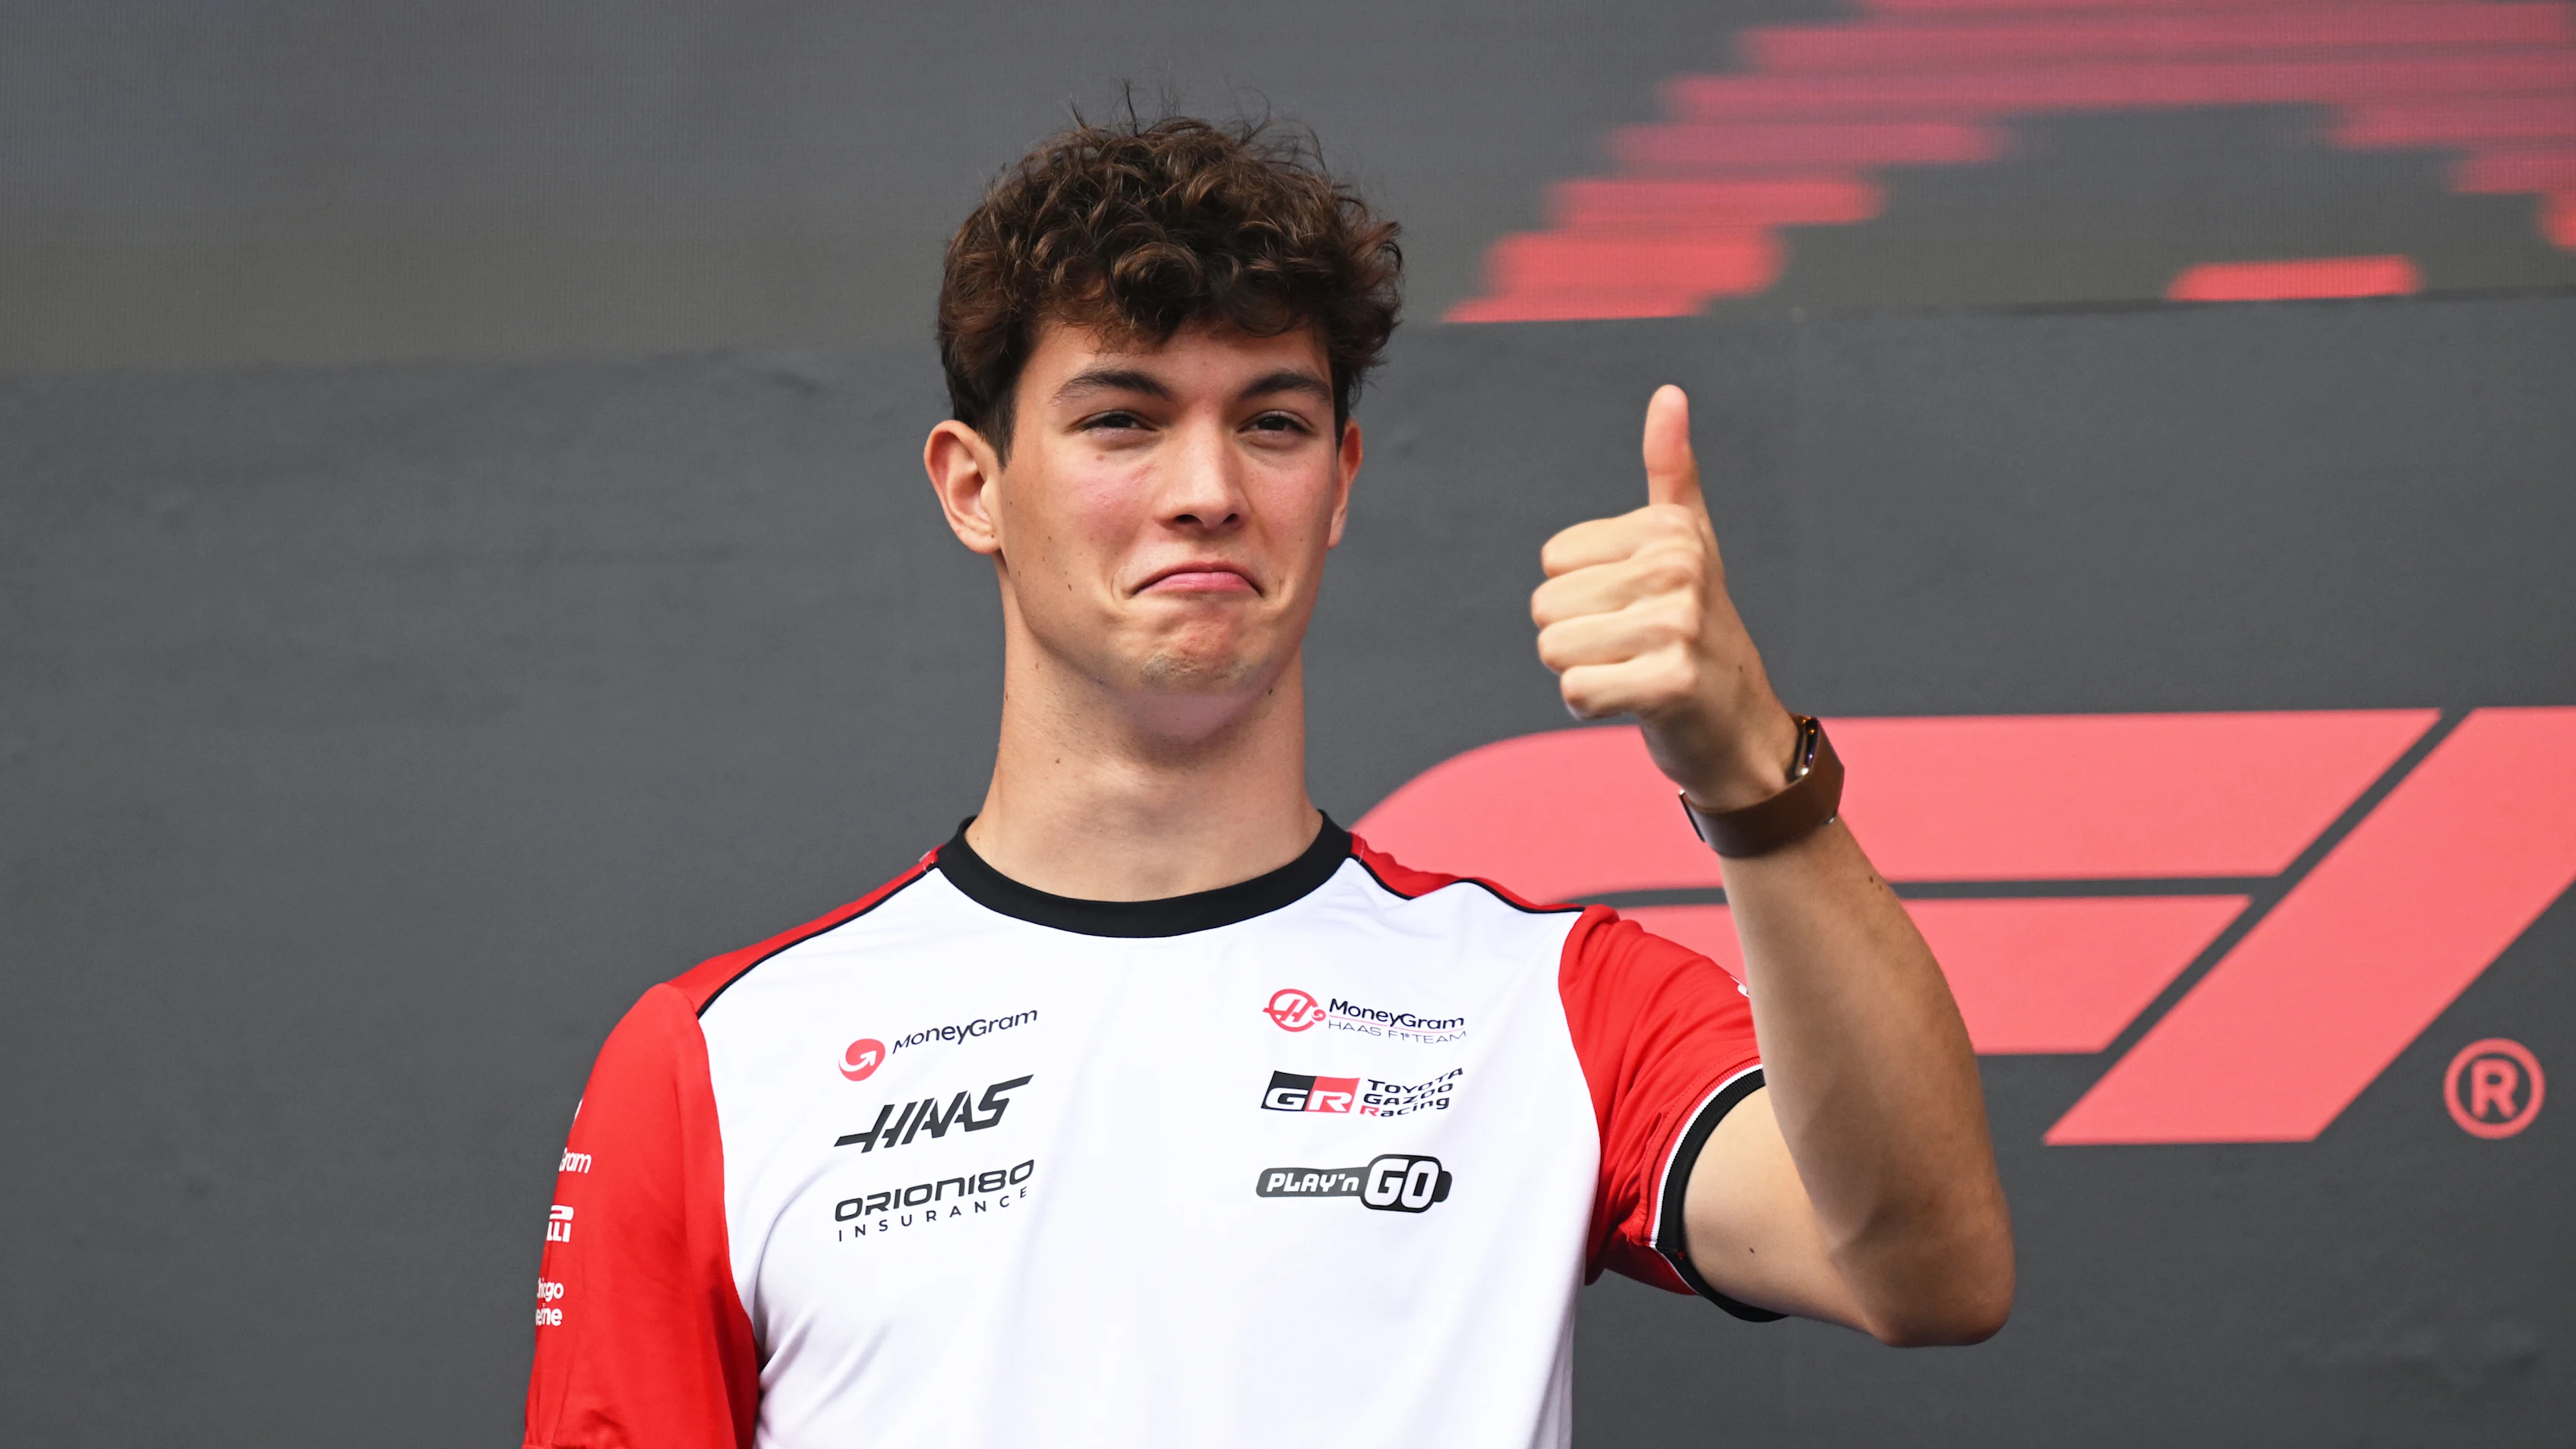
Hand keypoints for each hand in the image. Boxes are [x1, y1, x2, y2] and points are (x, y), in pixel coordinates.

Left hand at [1531, 385, 1798, 811]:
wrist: (1741, 727)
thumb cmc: (1698, 631)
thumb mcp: (1687, 544)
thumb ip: (1672, 471)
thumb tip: (1668, 394)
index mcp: (1670, 531)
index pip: (1553, 560)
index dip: (1581, 595)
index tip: (1635, 608)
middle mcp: (1678, 569)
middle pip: (1547, 605)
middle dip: (1579, 637)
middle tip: (1634, 648)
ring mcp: (1678, 627)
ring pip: (1554, 649)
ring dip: (1584, 672)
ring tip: (1635, 671)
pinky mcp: (1669, 685)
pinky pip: (1575, 692)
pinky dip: (1594, 706)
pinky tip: (1637, 702)